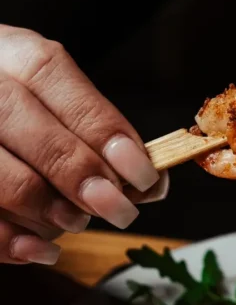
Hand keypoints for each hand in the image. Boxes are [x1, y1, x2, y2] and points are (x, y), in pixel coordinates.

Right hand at [0, 24, 168, 264]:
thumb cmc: (21, 110)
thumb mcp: (57, 101)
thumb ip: (100, 135)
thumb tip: (152, 184)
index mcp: (12, 54)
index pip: (59, 83)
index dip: (106, 133)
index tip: (142, 176)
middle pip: (35, 136)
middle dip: (84, 181)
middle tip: (117, 210)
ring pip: (3, 180)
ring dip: (49, 213)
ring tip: (75, 223)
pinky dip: (10, 241)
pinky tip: (40, 250)